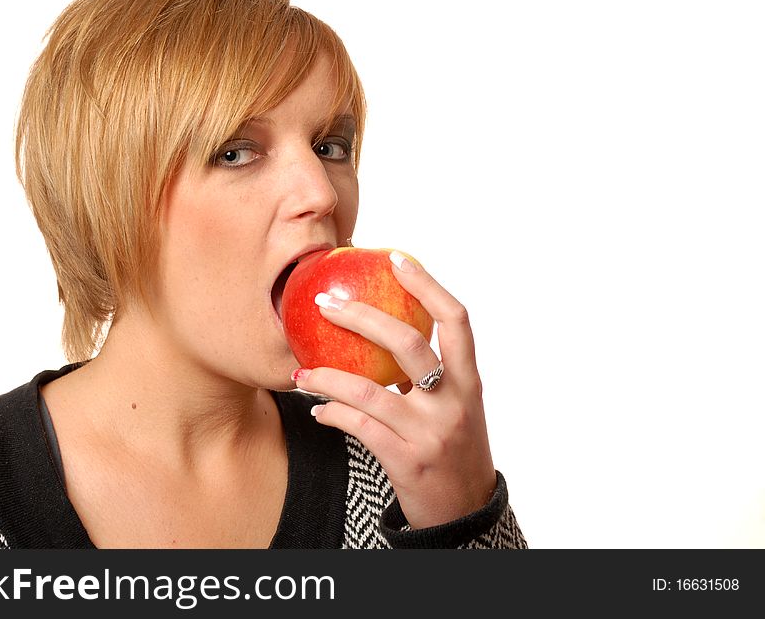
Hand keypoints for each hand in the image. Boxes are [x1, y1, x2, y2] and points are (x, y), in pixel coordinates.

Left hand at [291, 250, 496, 528]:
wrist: (465, 513)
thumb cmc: (455, 450)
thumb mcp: (456, 407)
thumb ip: (431, 374)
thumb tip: (383, 332)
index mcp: (469, 382)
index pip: (456, 321)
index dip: (427, 285)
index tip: (396, 258)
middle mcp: (454, 403)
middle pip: (408, 344)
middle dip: (362, 318)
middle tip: (326, 302)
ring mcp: (429, 433)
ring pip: (370, 391)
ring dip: (328, 376)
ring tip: (302, 370)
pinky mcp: (405, 460)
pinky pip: (358, 427)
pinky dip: (332, 413)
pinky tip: (317, 409)